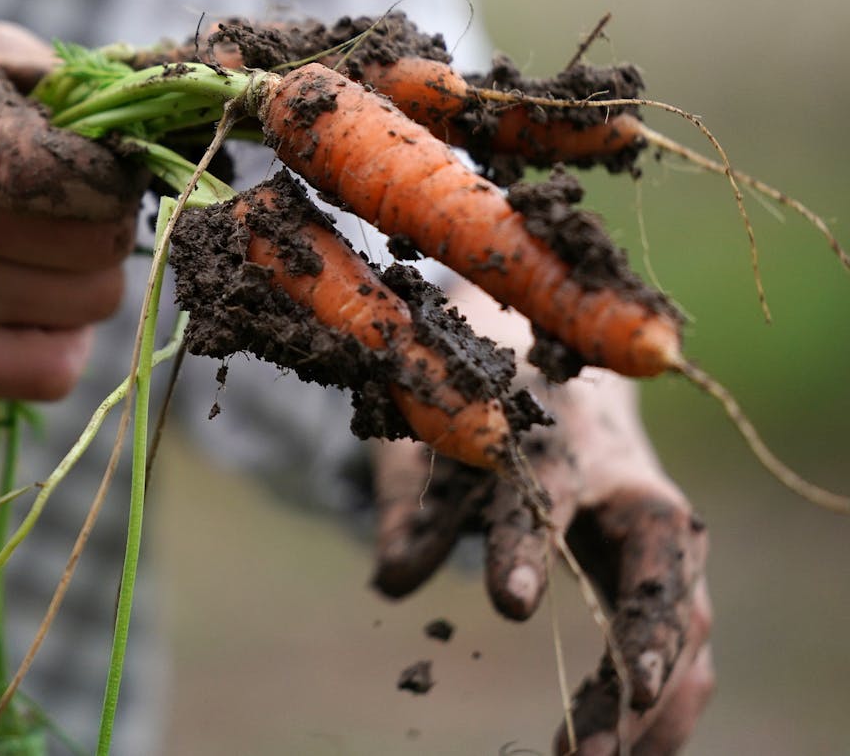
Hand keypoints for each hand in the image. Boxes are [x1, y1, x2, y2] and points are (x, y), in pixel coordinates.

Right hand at [0, 22, 146, 398]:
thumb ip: (56, 75)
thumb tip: (151, 119)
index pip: (74, 169)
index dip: (114, 174)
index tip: (100, 166)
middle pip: (98, 244)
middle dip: (107, 224)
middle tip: (75, 211)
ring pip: (89, 307)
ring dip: (88, 281)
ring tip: (45, 253)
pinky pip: (48, 373)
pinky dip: (63, 343)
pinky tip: (35, 308)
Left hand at [370, 283, 713, 754]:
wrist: (547, 362)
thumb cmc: (473, 404)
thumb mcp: (426, 437)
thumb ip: (407, 501)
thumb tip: (393, 580)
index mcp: (550, 432)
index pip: (540, 489)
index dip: (525, 544)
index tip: (510, 603)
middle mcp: (624, 477)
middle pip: (655, 557)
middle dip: (641, 638)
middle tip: (607, 719)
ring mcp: (660, 524)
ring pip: (684, 609)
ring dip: (655, 697)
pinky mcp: (671, 565)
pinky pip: (686, 635)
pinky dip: (667, 700)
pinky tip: (635, 753)